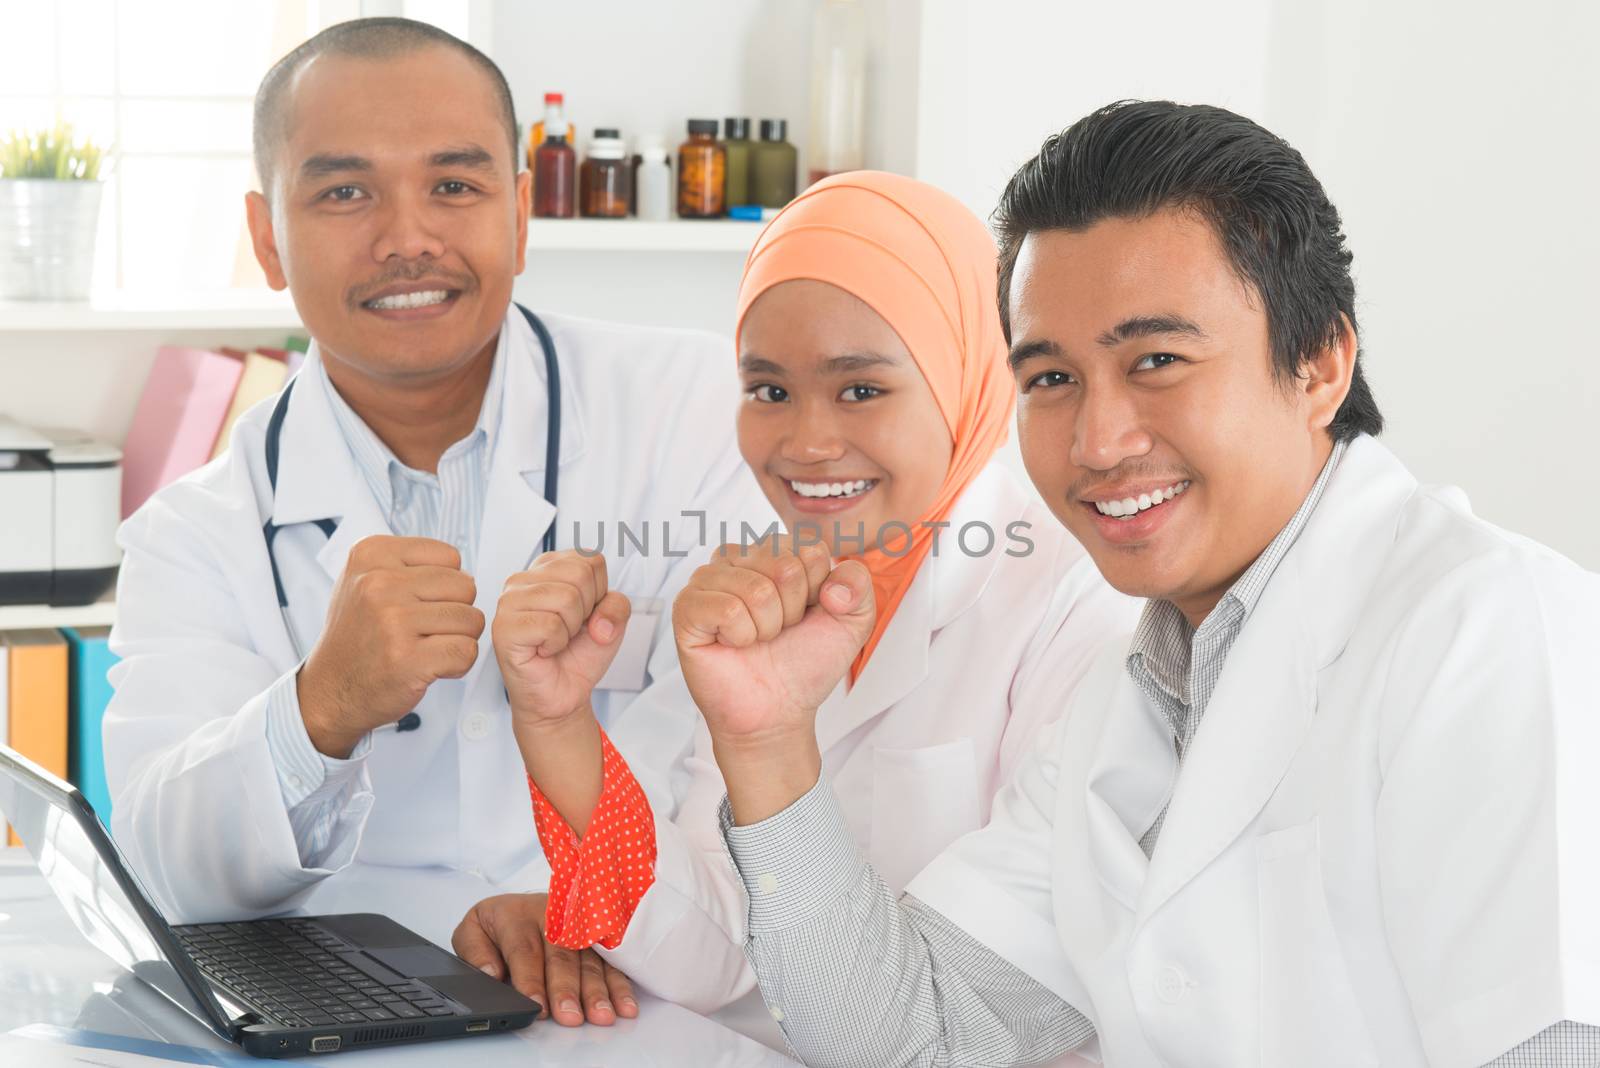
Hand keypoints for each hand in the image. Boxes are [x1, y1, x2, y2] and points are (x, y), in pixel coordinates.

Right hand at [298, 536, 483, 757]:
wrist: (330, 690)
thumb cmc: (356, 636)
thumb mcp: (364, 580)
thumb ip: (410, 566)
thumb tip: (465, 573)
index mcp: (371, 555)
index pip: (450, 557)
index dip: (445, 584)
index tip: (420, 604)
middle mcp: (379, 583)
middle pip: (465, 587)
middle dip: (456, 612)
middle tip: (427, 631)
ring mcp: (393, 621)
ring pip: (471, 619)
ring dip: (459, 639)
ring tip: (427, 648)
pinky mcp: (407, 658)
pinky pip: (466, 651)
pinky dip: (458, 664)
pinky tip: (431, 667)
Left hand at [452, 893, 637, 1026]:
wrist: (524, 902)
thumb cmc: (500, 924)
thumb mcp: (474, 929)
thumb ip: (475, 952)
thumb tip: (490, 973)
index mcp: (515, 915)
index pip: (524, 949)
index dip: (530, 978)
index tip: (535, 1005)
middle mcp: (551, 917)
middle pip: (561, 955)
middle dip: (567, 988)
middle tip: (570, 1015)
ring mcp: (578, 925)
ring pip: (589, 958)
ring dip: (597, 989)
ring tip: (601, 1015)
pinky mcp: (597, 936)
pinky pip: (610, 961)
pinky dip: (619, 984)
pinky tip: (625, 1004)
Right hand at [493, 550, 630, 731]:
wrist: (563, 694)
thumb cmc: (578, 654)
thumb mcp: (612, 623)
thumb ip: (618, 605)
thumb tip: (599, 620)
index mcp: (547, 568)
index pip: (591, 560)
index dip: (599, 593)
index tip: (582, 614)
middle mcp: (523, 579)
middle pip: (580, 574)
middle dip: (586, 611)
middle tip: (568, 630)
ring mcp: (509, 601)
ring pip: (566, 598)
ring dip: (570, 629)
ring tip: (555, 640)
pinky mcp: (503, 627)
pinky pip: (550, 625)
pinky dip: (556, 643)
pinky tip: (544, 650)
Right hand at [673, 538, 874, 821]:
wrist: (778, 710)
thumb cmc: (805, 662)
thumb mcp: (852, 622)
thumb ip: (859, 585)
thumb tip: (831, 584)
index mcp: (775, 552)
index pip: (809, 550)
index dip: (817, 593)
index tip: (804, 617)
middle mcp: (739, 559)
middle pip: (784, 565)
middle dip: (792, 610)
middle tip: (778, 632)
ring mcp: (709, 580)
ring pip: (757, 589)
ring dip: (767, 627)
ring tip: (757, 639)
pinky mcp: (687, 608)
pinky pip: (727, 608)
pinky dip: (741, 635)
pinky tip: (734, 644)